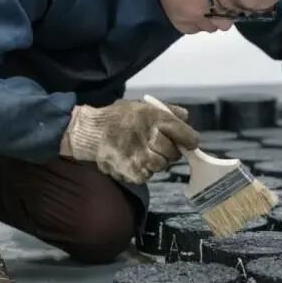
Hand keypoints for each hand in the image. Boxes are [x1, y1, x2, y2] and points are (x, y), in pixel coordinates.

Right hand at [59, 100, 198, 183]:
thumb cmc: (119, 117)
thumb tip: (185, 117)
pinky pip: (147, 176)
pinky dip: (143, 171)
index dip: (189, 140)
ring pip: (161, 166)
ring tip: (142, 152)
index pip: (186, 135)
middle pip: (174, 153)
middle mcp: (151, 138)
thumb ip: (167, 111)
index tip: (189, 142)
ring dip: (155, 161)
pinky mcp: (133, 172)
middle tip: (156, 146)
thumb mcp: (143, 106)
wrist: (92, 131)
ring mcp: (142, 157)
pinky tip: (134, 160)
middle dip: (168, 151)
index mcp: (156, 119)